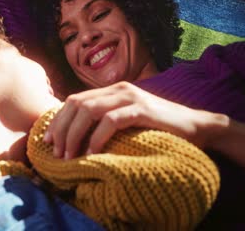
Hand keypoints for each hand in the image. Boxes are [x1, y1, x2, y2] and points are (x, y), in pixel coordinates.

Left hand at [44, 82, 226, 158]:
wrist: (196, 126)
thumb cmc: (160, 128)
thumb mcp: (128, 120)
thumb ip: (107, 120)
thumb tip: (79, 136)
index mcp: (113, 90)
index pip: (75, 100)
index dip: (58, 120)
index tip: (48, 141)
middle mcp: (119, 89)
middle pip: (76, 104)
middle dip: (61, 129)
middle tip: (55, 151)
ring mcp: (131, 97)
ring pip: (89, 111)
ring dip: (74, 134)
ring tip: (69, 156)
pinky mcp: (142, 109)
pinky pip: (111, 121)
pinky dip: (96, 137)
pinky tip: (91, 152)